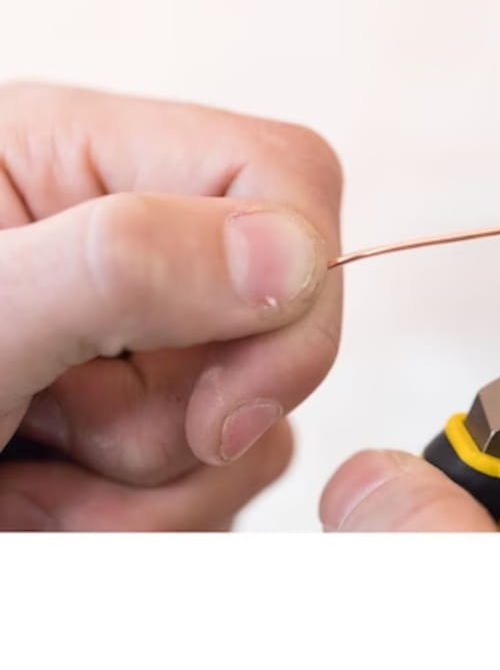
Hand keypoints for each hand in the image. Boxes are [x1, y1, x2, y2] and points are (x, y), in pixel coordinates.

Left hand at [0, 82, 341, 529]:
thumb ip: (118, 265)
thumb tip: (295, 258)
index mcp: (91, 156)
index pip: (288, 175)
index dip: (298, 280)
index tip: (229, 398)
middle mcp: (141, 240)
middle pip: (285, 315)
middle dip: (193, 410)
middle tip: (62, 432)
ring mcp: (159, 334)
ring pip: (262, 414)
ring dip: (151, 482)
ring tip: (31, 472)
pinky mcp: (167, 409)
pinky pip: (229, 472)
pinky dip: (145, 513)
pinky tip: (53, 494)